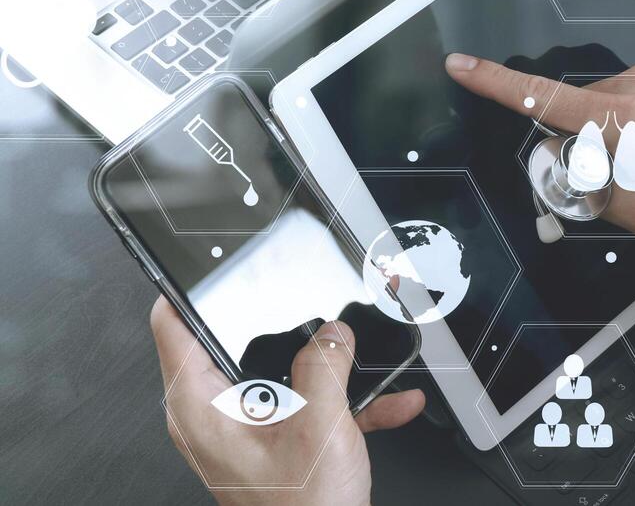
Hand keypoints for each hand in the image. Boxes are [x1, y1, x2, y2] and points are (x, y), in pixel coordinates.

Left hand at [150, 297, 423, 505]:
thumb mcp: (319, 424)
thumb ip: (325, 365)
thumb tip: (333, 331)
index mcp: (201, 407)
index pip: (172, 325)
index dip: (188, 285)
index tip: (210, 258)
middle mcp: (212, 418)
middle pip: (237, 342)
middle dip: (284, 320)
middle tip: (311, 295)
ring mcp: (244, 433)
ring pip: (282, 374)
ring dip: (331, 368)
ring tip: (365, 357)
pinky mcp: (275, 447)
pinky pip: (308, 406)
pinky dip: (347, 402)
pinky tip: (390, 400)